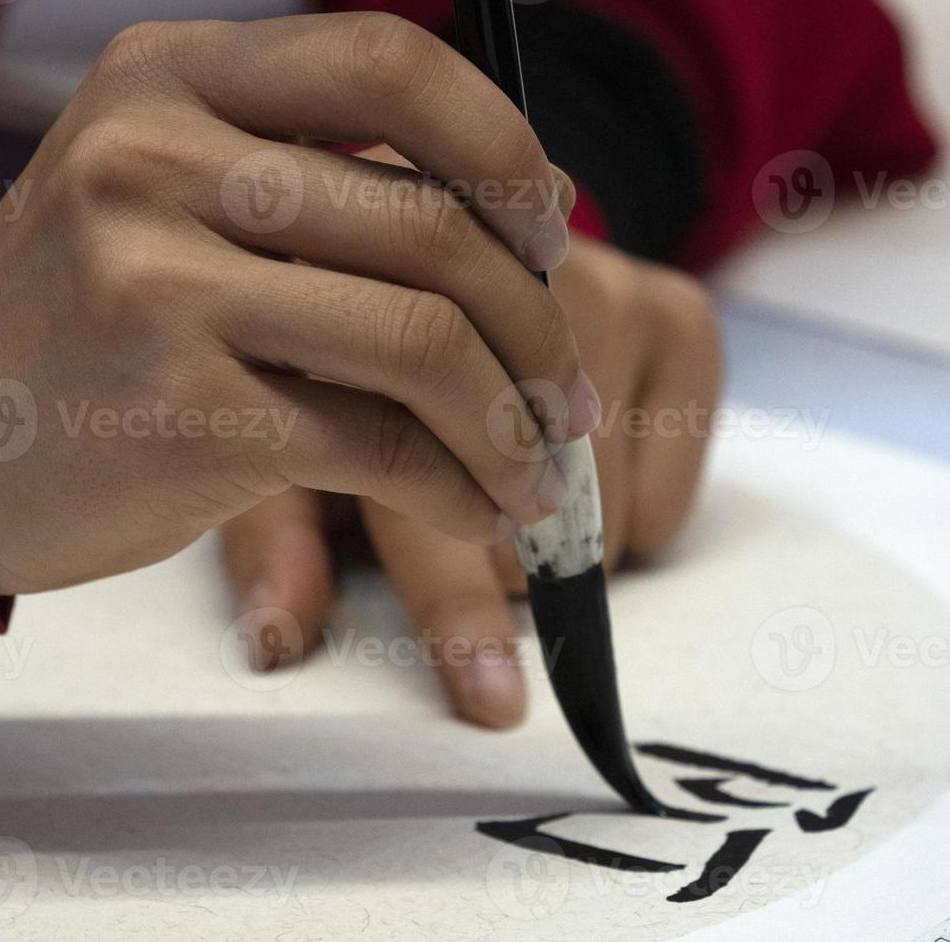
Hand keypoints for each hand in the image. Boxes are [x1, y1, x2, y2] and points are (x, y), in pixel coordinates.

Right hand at [0, 15, 588, 594]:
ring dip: (512, 421)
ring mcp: (163, 288)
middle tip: (563, 390)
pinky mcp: (183, 415)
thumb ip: (305, 169)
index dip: (502, 148)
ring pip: (423, 341)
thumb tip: (518, 210)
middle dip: (536, 325)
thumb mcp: (156, 187)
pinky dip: (456, 485)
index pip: (388, 64)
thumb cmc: (73, 313)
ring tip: (533, 466)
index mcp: (168, 78)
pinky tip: (471, 506)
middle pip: (431, 226)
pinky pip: (379, 445)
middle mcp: (157, 162)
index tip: (548, 229)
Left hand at [222, 152, 721, 726]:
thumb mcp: (277, 431)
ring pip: (607, 499)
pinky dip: (630, 504)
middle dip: (499, 557)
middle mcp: (506, 283)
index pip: (429, 478)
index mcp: (378, 313)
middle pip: (541, 498)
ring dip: (561, 533)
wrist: (434, 250)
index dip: (455, 603)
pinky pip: (672, 478)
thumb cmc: (345, 359)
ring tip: (513, 474)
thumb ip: (271, 534)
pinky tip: (577, 451)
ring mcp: (603, 287)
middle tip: (465, 521)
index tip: (492, 698)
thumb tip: (278, 640)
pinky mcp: (677, 309)